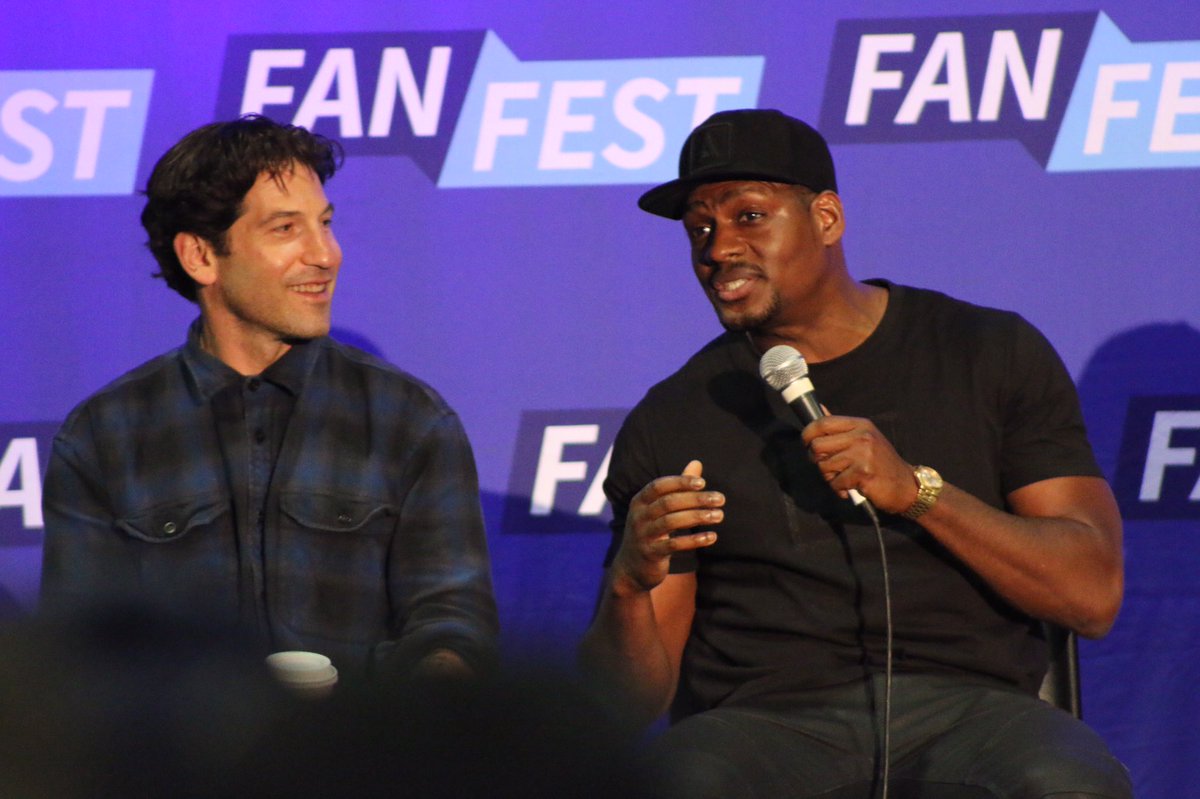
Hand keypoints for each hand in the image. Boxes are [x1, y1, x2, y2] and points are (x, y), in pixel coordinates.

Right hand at [609, 460, 721, 595]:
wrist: (631, 569)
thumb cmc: (651, 532)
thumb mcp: (659, 509)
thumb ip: (678, 487)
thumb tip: (696, 463)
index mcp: (640, 501)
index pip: (659, 486)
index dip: (680, 482)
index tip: (703, 483)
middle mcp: (638, 516)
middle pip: (668, 502)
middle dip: (696, 499)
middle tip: (720, 499)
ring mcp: (643, 535)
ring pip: (671, 522)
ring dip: (698, 517)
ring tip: (719, 516)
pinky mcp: (650, 554)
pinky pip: (673, 545)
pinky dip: (693, 540)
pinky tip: (711, 537)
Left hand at [801, 415, 918, 514]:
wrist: (907, 486)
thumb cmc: (881, 463)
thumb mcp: (865, 438)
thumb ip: (841, 427)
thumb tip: (819, 409)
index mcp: (860, 424)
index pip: (823, 422)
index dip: (808, 434)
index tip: (806, 444)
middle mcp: (862, 436)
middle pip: (817, 445)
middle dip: (816, 459)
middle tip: (828, 467)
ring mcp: (863, 454)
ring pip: (824, 465)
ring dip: (829, 477)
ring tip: (844, 478)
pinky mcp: (864, 473)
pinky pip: (835, 482)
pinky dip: (839, 488)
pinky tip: (851, 488)